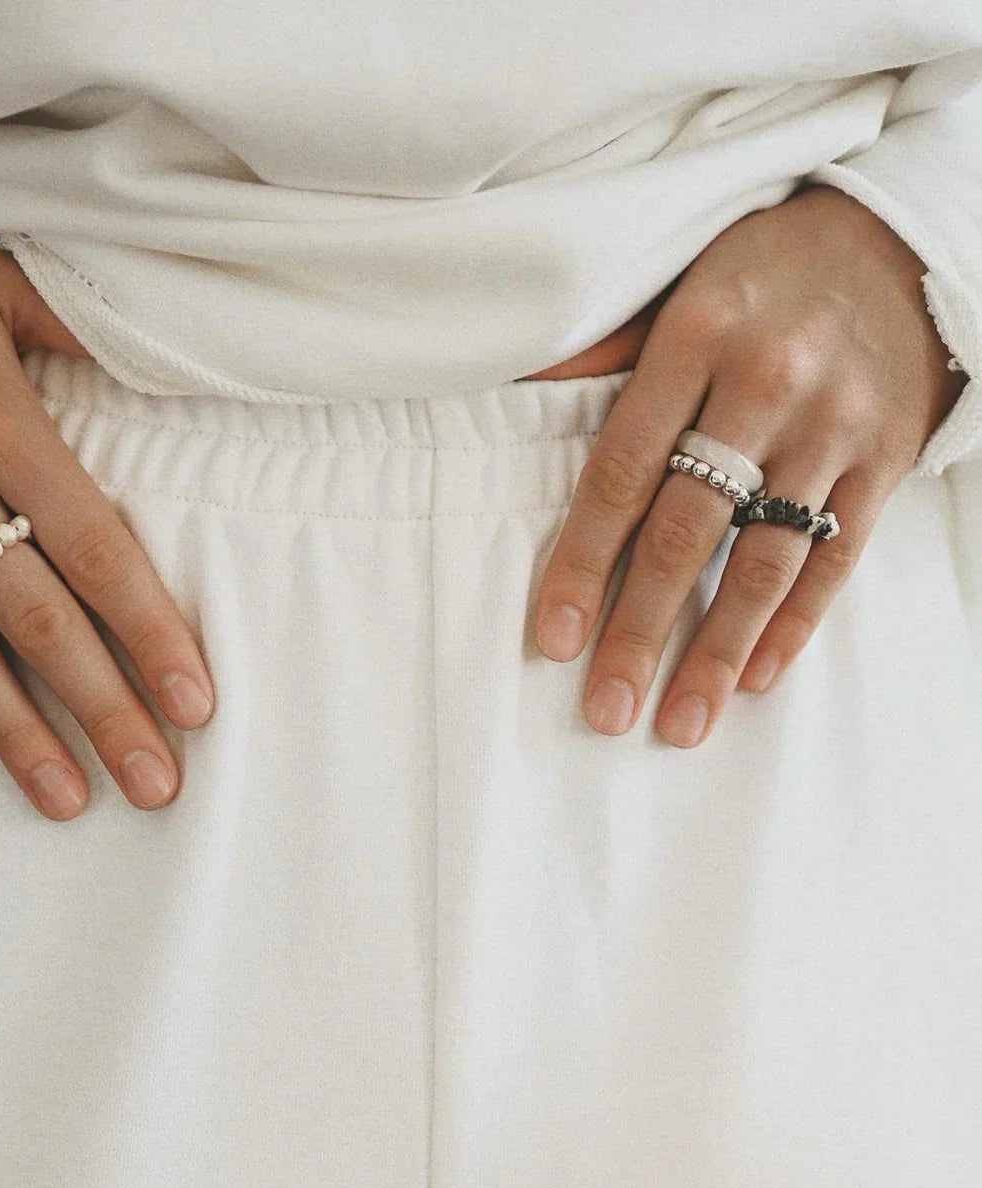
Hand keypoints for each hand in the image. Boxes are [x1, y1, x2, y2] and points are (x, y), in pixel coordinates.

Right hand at [0, 234, 214, 817]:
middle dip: (103, 710)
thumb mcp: (0, 282)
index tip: (195, 704)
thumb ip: (85, 327)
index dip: (151, 634)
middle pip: (39, 622)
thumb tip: (184, 359)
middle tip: (155, 783)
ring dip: (19, 735)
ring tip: (69, 801)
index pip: (95, 551)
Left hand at [534, 184, 968, 746]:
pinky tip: (754, 676)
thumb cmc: (761, 271)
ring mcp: (833, 424)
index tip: (554, 640)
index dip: (583, 564)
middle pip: (689, 532)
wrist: (900, 234)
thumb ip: (606, 347)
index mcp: (696, 337)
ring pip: (766, 560)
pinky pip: (837, 555)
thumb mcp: (676, 283)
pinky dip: (795, 623)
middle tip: (608, 709)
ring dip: (718, 652)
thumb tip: (519, 386)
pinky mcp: (887, 454)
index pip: (622, 473)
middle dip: (642, 631)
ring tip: (680, 722)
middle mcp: (766, 384)